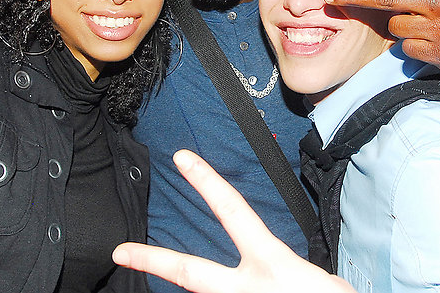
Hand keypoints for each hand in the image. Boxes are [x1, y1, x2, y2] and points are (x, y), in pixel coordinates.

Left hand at [113, 150, 353, 292]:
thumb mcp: (318, 281)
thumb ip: (287, 271)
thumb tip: (275, 275)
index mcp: (270, 263)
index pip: (233, 212)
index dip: (206, 182)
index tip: (183, 159)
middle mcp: (247, 287)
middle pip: (190, 271)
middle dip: (153, 260)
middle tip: (121, 252)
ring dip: (212, 290)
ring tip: (235, 278)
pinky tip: (244, 292)